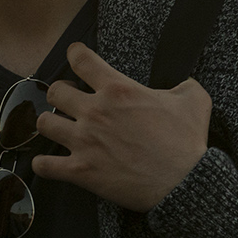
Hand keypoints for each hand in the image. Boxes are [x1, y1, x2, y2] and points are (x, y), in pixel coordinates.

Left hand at [33, 44, 210, 212]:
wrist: (184, 184)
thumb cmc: (187, 142)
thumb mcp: (194, 100)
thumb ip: (183, 84)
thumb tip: (182, 84)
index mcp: (118, 89)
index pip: (81, 59)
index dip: (74, 53)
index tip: (74, 54)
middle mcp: (95, 112)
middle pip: (55, 90)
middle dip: (61, 92)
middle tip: (70, 99)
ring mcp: (84, 141)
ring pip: (44, 123)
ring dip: (50, 124)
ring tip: (59, 127)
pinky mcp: (82, 170)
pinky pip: (45, 165)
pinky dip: (43, 164)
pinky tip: (47, 163)